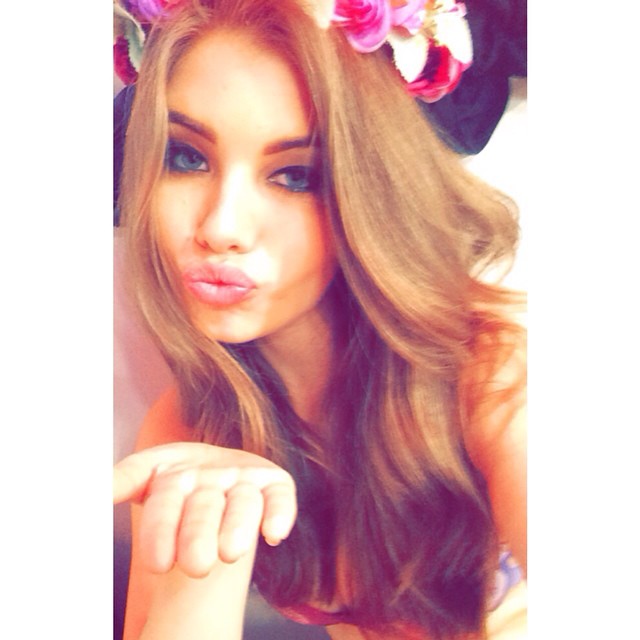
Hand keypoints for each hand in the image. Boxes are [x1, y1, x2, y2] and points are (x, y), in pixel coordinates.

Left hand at [114, 443, 296, 577]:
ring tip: (230, 553)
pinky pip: (281, 495)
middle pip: (204, 505)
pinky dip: (280, 512)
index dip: (161, 528)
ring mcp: (245, 477)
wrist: (219, 471)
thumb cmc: (179, 485)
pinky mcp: (274, 483)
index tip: (158, 565)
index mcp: (176, 471)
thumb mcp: (149, 478)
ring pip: (243, 501)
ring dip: (238, 526)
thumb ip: (124, 480)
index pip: (165, 498)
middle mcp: (212, 473)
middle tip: (194, 566)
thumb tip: (86, 489)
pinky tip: (273, 534)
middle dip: (198, 534)